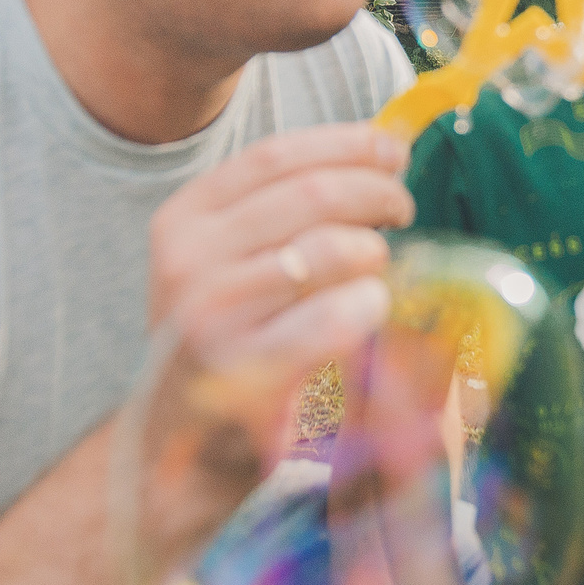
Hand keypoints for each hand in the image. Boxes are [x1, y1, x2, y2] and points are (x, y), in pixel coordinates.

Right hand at [138, 124, 412, 560]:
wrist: (180, 440)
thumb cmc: (231, 337)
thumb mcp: (234, 259)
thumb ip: (287, 208)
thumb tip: (380, 147)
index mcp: (185, 218)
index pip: (275, 155)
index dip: (346, 144)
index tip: (394, 150)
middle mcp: (188, 258)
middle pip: (310, 195)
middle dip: (375, 192)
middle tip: (403, 208)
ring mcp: (210, 315)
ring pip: (328, 250)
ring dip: (375, 251)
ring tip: (382, 266)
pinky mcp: (242, 370)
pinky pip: (328, 318)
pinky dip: (367, 304)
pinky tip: (374, 306)